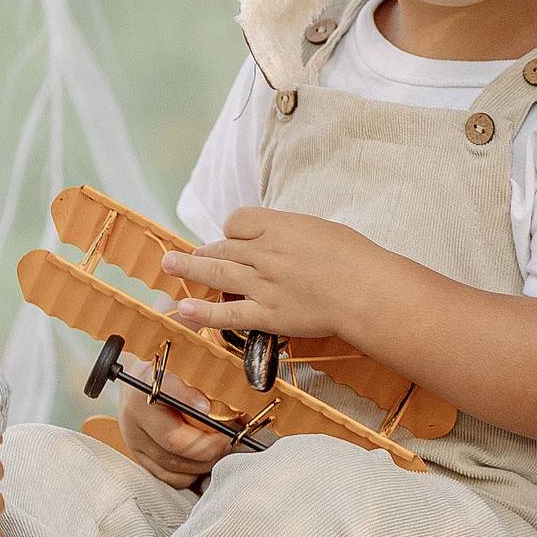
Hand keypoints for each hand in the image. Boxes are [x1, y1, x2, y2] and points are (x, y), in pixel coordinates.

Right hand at [116, 323, 234, 489]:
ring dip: (205, 461)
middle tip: (232, 439)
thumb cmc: (168, 358)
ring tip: (224, 449)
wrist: (135, 372)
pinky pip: (166, 475)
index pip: (166, 392)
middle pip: (174, 441)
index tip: (210, 409)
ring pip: (173, 463)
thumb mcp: (183, 344)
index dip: (190, 402)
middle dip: (211, 445)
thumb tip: (232, 353)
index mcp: (145, 379)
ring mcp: (134, 435)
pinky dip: (190, 473)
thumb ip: (202, 346)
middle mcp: (134, 411)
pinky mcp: (138, 454)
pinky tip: (205, 461)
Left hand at [160, 209, 398, 344]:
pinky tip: (183, 308)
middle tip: (192, 255)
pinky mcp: (267, 315)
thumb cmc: (355, 258)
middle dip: (206, 251)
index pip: (236, 221)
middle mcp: (264, 253)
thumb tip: (272, 235)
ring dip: (188, 268)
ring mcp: (263, 285)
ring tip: (168, 264)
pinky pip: (226, 314)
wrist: (368, 292)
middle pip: (222, 246)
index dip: (232, 230)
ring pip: (215, 273)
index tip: (234, 238)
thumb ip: (290, 231)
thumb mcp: (320, 229)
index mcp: (279, 227)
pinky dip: (201, 313)